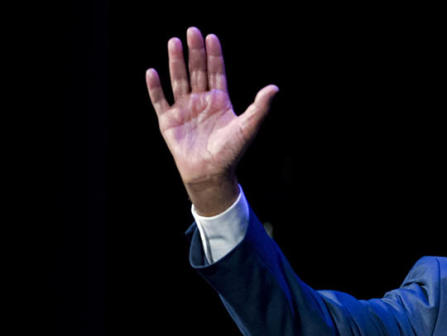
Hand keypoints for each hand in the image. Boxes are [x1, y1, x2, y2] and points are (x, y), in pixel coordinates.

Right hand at [146, 27, 277, 214]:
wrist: (211, 174)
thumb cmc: (231, 152)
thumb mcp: (247, 127)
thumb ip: (259, 107)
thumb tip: (274, 88)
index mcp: (219, 101)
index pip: (216, 72)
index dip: (214, 55)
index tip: (212, 37)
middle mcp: (201, 101)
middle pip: (197, 71)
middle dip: (194, 52)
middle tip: (192, 31)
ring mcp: (184, 109)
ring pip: (178, 80)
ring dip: (176, 62)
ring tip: (174, 42)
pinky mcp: (168, 121)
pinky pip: (160, 101)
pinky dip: (155, 88)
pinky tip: (152, 72)